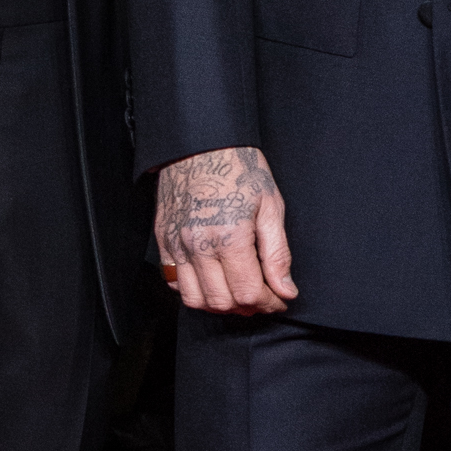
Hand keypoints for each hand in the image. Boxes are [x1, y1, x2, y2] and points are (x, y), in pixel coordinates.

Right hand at [155, 146, 296, 315]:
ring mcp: (177, 244)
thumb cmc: (239, 169)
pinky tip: (213, 278)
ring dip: (219, 303)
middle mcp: (199, 245)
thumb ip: (278, 253)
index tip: (279, 298)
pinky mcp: (164, 240)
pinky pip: (173, 282)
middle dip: (246, 307)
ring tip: (237, 291)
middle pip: (221, 302)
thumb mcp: (270, 206)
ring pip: (194, 299)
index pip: (248, 293)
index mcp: (229, 237)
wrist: (200, 143)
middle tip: (262, 296)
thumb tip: (286, 290)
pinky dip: (194, 289)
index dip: (269, 303)